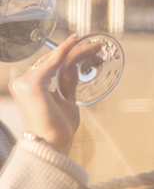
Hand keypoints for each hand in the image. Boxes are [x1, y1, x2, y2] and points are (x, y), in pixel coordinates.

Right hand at [9, 34, 84, 153]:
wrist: (53, 143)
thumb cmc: (58, 127)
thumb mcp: (66, 99)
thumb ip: (67, 82)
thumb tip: (77, 66)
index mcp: (28, 85)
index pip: (50, 64)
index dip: (70, 56)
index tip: (89, 51)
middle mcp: (22, 81)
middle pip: (52, 60)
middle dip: (77, 52)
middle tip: (96, 48)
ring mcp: (23, 82)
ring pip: (54, 60)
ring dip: (76, 52)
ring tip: (95, 48)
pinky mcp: (31, 85)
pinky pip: (51, 64)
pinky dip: (64, 53)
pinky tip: (75, 45)